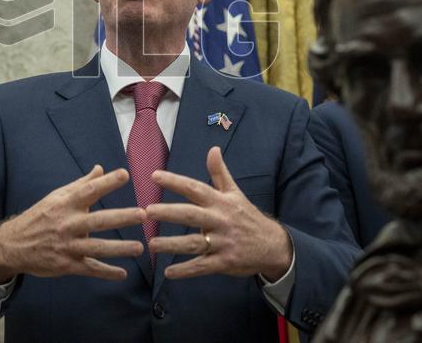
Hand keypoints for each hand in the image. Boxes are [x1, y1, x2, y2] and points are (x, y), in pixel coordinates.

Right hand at [0, 165, 145, 282]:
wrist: (14, 244)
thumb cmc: (40, 216)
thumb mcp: (56, 197)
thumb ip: (80, 184)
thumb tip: (100, 168)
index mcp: (65, 204)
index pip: (89, 191)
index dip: (106, 182)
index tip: (124, 174)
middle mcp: (68, 224)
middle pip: (98, 221)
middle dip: (121, 218)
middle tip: (143, 214)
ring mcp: (67, 246)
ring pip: (97, 248)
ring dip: (119, 249)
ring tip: (139, 247)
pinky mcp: (66, 265)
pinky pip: (90, 269)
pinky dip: (106, 273)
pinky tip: (122, 274)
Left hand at [146, 146, 292, 280]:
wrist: (272, 245)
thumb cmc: (247, 217)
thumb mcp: (235, 193)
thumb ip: (220, 173)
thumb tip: (213, 148)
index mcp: (220, 202)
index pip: (195, 188)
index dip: (175, 181)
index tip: (154, 176)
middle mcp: (220, 220)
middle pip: (191, 215)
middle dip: (169, 212)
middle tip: (148, 211)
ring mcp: (222, 242)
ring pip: (193, 243)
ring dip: (171, 244)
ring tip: (151, 244)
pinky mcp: (224, 262)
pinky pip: (202, 266)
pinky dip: (185, 270)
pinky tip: (169, 272)